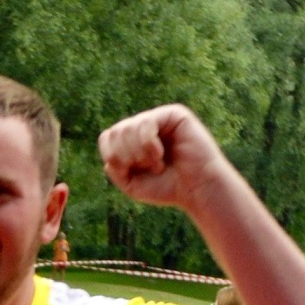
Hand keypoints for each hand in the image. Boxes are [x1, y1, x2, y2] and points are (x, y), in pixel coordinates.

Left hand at [98, 104, 230, 212]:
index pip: (107, 137)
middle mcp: (145, 126)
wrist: (197, 190)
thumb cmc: (168, 188)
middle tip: (146, 168)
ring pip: (128, 127)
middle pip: (115, 132)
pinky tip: (160, 156)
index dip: (111, 155)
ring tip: (157, 165)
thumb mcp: (132, 185)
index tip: (128, 171)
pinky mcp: (174, 114)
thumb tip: (109, 152)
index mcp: (134, 139)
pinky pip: (146, 122)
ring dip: (138, 153)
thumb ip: (114, 169)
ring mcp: (160, 118)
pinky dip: (148, 145)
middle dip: (125, 156)